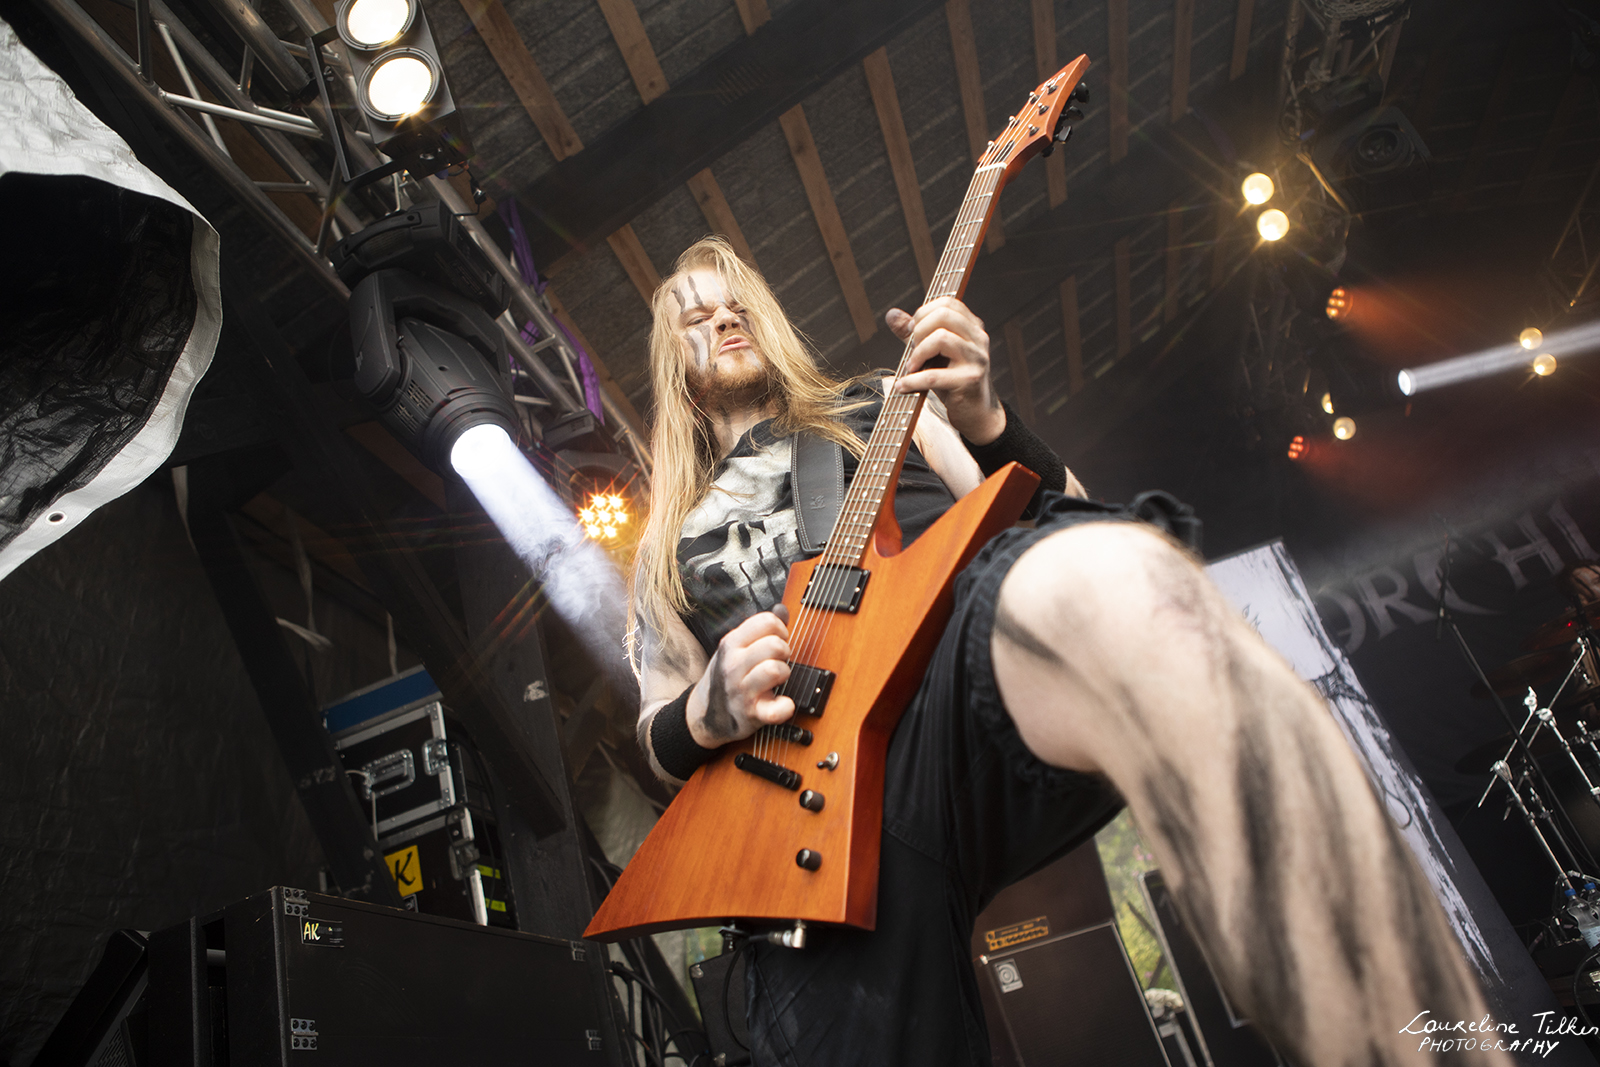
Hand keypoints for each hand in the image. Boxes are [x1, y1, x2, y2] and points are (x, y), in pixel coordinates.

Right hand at [689, 607, 793, 746]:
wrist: (704, 714)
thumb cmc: (726, 676)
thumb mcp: (734, 648)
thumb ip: (759, 628)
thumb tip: (782, 609)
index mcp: (731, 644)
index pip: (767, 621)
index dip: (780, 629)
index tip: (776, 640)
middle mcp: (733, 665)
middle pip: (775, 645)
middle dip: (784, 651)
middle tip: (778, 660)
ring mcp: (742, 691)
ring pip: (776, 670)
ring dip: (785, 673)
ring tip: (778, 678)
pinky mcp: (752, 714)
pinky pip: (777, 710)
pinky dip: (785, 707)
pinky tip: (782, 703)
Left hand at [887, 297, 1005, 444]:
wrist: (976, 414)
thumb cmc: (951, 381)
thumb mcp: (932, 354)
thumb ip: (914, 333)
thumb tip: (892, 313)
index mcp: (972, 327)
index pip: (948, 302)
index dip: (923, 313)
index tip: (913, 332)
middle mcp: (978, 338)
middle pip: (944, 314)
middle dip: (919, 330)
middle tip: (912, 350)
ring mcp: (976, 359)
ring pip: (942, 338)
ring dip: (917, 353)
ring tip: (910, 368)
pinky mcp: (969, 381)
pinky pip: (935, 375)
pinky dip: (913, 381)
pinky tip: (903, 386)